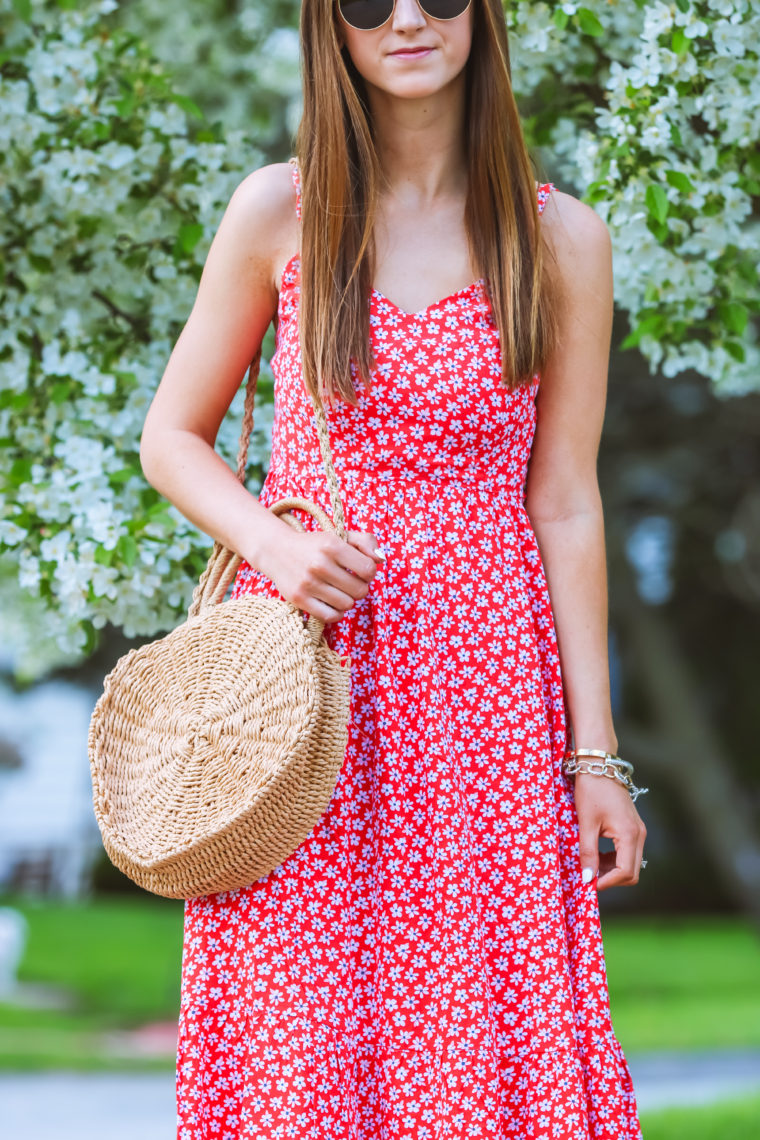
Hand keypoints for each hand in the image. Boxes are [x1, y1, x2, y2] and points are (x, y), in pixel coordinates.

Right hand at [257, 525, 384, 624]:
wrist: (276, 551)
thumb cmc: (315, 545)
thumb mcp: (340, 536)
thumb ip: (366, 542)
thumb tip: (381, 560)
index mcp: (332, 545)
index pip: (369, 569)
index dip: (369, 572)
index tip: (360, 570)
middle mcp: (320, 564)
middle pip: (360, 590)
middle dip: (360, 587)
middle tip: (350, 582)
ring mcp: (308, 583)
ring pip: (347, 605)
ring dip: (348, 600)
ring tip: (340, 591)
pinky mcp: (299, 599)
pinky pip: (331, 616)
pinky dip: (336, 612)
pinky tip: (332, 603)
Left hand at [573, 773, 646, 890]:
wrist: (599, 765)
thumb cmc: (591, 791)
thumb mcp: (586, 823)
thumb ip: (588, 852)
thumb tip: (587, 878)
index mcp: (629, 834)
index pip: (625, 872)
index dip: (607, 882)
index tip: (589, 884)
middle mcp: (639, 834)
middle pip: (632, 872)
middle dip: (611, 878)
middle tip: (589, 876)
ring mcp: (639, 830)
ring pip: (631, 863)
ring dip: (612, 870)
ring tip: (590, 865)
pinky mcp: (634, 827)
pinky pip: (629, 852)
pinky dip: (615, 859)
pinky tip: (598, 854)